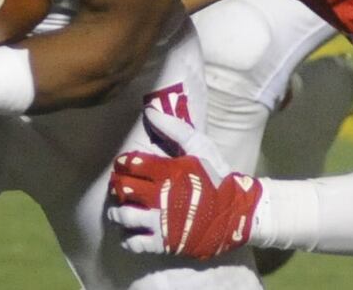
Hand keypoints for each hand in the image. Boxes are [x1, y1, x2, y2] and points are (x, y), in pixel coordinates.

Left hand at [107, 105, 262, 258]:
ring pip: (124, 217)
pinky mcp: (164, 243)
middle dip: (117, 187)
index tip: (124, 165)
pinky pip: (135, 243)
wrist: (235, 211)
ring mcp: (161, 222)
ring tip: (119, 211)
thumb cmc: (215, 175)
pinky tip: (129, 232)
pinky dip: (127, 238)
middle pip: (123, 190)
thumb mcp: (200, 146)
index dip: (123, 164)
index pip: (131, 165)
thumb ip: (173, 128)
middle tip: (119, 187)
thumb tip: (149, 110)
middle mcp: (160, 197)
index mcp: (167, 172)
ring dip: (117, 213)